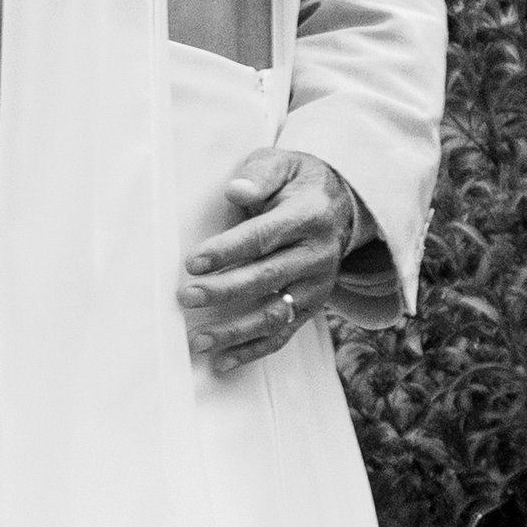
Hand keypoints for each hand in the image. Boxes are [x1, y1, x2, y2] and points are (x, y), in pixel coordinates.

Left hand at [180, 152, 362, 373]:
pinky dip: (252, 351)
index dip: (228, 251)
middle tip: (185, 297)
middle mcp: (317, 254)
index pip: (263, 237)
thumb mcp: (283, 164)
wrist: (341, 205)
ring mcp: (317, 286)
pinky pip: (283, 334)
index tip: (193, 262)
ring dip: (234, 331)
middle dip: (224, 291)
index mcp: (309, 216)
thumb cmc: (297, 183)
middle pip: (267, 278)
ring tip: (197, 340)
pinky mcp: (312, 307)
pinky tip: (222, 362)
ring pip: (275, 314)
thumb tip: (236, 191)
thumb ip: (259, 174)